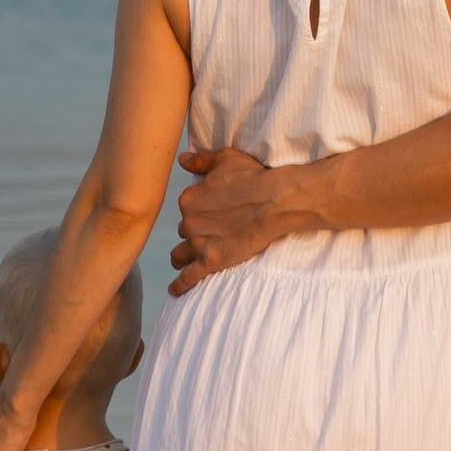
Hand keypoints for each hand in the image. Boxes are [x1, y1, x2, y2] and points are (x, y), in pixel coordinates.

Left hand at [170, 144, 292, 291]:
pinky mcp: (211, 261)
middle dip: (195, 233)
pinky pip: (188, 278)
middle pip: (185, 232)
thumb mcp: (226, 160)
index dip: (199, 212)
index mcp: (189, 199)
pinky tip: (175, 291)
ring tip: (186, 261)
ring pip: (180, 255)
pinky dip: (180, 285)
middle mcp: (189, 221)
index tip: (212, 213)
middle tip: (212, 233)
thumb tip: (182, 159)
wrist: (275, 201)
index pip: (187, 210)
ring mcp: (198, 243)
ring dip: (183, 257)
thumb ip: (201, 160)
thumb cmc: (254, 177)